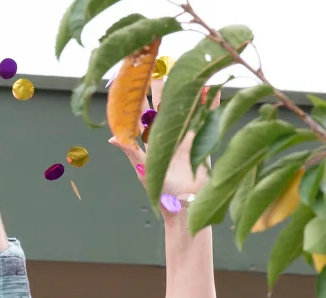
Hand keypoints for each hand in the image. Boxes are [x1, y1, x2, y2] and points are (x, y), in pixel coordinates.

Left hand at [110, 79, 207, 206]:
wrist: (187, 206)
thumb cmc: (162, 192)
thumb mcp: (145, 169)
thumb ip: (132, 151)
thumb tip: (112, 138)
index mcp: (151, 140)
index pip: (142, 113)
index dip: (139, 95)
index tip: (136, 75)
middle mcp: (168, 134)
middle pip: (164, 104)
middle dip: (163, 85)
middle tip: (162, 62)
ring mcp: (186, 135)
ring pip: (185, 106)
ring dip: (186, 89)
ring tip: (187, 68)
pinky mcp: (203, 140)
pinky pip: (208, 117)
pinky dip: (211, 103)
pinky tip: (213, 88)